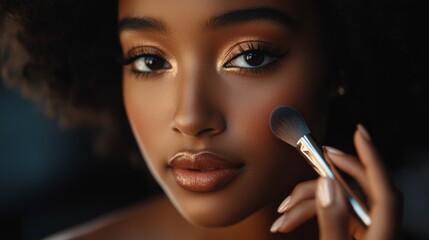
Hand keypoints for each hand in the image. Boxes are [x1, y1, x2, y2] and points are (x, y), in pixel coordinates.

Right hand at [270, 124, 401, 239]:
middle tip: (314, 157)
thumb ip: (333, 221)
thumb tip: (326, 186)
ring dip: (308, 203)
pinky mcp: (354, 234)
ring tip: (283, 215)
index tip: (359, 132)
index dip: (371, 158)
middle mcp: (378, 228)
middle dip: (329, 173)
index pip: (384, 189)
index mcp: (383, 234)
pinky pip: (335, 213)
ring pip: (339, 201)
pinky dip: (312, 213)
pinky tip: (291, 219)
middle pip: (358, 189)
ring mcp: (366, 231)